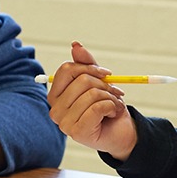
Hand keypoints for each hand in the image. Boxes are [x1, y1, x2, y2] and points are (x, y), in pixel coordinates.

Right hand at [46, 41, 138, 160]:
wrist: (121, 132)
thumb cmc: (107, 107)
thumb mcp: (98, 82)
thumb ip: (86, 64)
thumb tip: (75, 45)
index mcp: (56, 95)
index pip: (66, 69)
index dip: (89, 67)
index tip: (106, 74)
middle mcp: (55, 109)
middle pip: (82, 80)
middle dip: (105, 84)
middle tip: (114, 92)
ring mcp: (64, 123)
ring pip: (92, 94)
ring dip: (110, 97)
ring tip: (114, 105)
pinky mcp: (77, 132)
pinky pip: (98, 108)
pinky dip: (112, 107)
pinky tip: (112, 114)